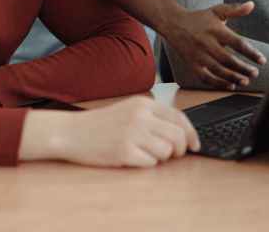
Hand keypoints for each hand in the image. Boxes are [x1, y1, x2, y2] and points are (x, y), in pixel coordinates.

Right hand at [49, 96, 199, 166]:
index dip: (191, 133)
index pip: (179, 117)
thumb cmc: (101, 124)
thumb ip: (153, 116)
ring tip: (146, 153)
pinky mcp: (124, 152)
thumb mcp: (129, 109)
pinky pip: (150, 163)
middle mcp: (140, 117)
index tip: (195, 144)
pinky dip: (147, 163)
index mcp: (144, 104)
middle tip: (173, 154)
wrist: (72, 132)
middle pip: (177, 136)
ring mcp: (132, 134)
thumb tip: (181, 132)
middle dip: (180, 149)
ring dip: (161, 157)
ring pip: (166, 151)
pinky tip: (134, 157)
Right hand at [164, 3, 265, 89]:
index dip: (251, 53)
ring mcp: (198, 55)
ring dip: (232, 77)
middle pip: (228, 59)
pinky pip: (205, 77)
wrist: (173, 23)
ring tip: (245, 81)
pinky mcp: (192, 64)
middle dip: (243, 68)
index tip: (262, 60)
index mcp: (216, 30)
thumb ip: (235, 9)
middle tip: (255, 73)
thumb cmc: (199, 18)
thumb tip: (251, 5)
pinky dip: (217, 83)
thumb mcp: (217, 11)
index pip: (237, 43)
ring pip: (217, 70)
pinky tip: (230, 85)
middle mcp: (207, 43)